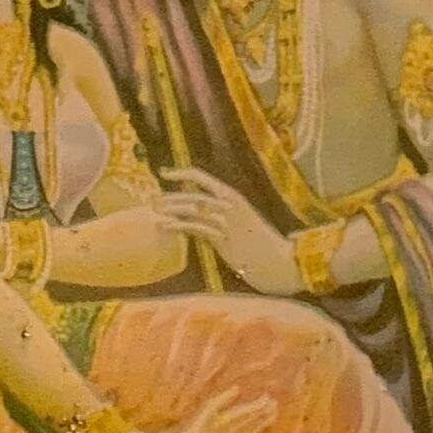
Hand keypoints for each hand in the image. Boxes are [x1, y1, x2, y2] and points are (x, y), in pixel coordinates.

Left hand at [159, 172, 299, 296]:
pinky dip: (179, 226)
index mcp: (233, 197)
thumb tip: (196, 217)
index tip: (164, 172)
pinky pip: (196, 228)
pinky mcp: (224, 238)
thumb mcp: (241, 222)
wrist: (279, 260)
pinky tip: (166, 227)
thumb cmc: (261, 244)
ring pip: (193, 209)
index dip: (182, 172)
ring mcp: (226, 221)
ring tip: (155, 211)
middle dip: (171, 196)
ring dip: (171, 209)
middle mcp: (229, 205)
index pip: (203, 177)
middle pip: (194, 195)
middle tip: (152, 200)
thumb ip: (220, 216)